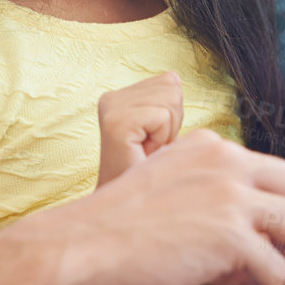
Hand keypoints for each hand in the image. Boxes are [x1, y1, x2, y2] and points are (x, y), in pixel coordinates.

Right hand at [47, 130, 284, 284]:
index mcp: (207, 148)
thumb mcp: (165, 196)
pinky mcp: (230, 237)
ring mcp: (230, 196)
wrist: (73, 252)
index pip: (276, 170)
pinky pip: (275, 272)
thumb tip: (256, 240)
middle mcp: (225, 162)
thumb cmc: (106, 238)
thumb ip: (208, 202)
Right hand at [97, 72, 183, 186]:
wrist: (129, 207)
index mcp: (118, 96)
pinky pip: (163, 116)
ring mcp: (110, 109)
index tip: (153, 140)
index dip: (172, 115)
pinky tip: (145, 152)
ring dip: (168, 130)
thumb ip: (166, 98)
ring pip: (170, 99)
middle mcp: (109, 98)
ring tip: (149, 150)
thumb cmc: (149, 170)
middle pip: (171, 86)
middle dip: (172, 120)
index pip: (169, 80)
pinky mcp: (116, 123)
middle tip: (151, 146)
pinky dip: (163, 137)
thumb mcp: (160, 127)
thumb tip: (174, 77)